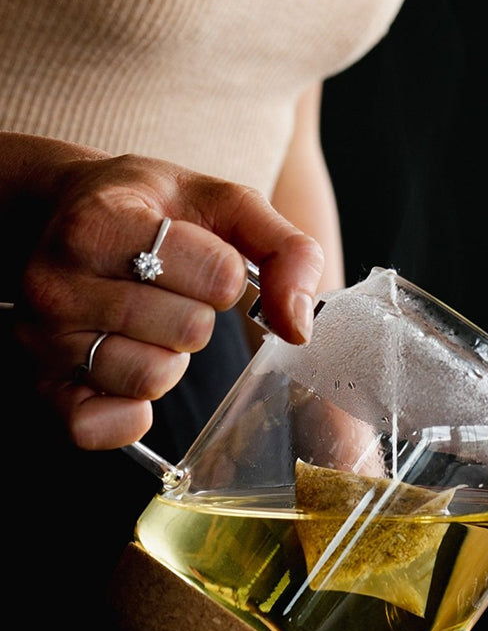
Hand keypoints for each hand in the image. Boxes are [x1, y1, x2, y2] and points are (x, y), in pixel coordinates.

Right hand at [10, 138, 323, 449]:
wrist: (59, 211)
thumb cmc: (151, 210)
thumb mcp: (223, 202)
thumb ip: (285, 250)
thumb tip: (299, 325)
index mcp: (103, 222)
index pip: (219, 275)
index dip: (227, 272)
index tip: (200, 256)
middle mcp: (58, 281)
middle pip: (190, 330)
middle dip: (199, 314)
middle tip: (168, 291)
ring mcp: (44, 337)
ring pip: (151, 378)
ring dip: (169, 358)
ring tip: (146, 324)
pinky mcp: (43, 385)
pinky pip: (99, 428)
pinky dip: (129, 413)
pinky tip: (127, 369)